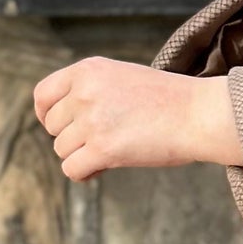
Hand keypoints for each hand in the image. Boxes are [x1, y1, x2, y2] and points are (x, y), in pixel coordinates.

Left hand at [32, 58, 241, 179]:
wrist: (199, 114)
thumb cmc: (169, 100)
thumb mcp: (122, 77)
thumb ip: (90, 89)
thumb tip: (59, 119)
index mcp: (88, 70)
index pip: (43, 94)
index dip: (46, 114)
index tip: (58, 126)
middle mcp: (85, 92)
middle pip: (53, 127)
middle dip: (73, 137)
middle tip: (102, 139)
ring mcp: (92, 121)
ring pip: (62, 150)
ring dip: (83, 155)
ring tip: (112, 150)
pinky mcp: (103, 149)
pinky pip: (72, 169)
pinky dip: (85, 173)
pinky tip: (104, 168)